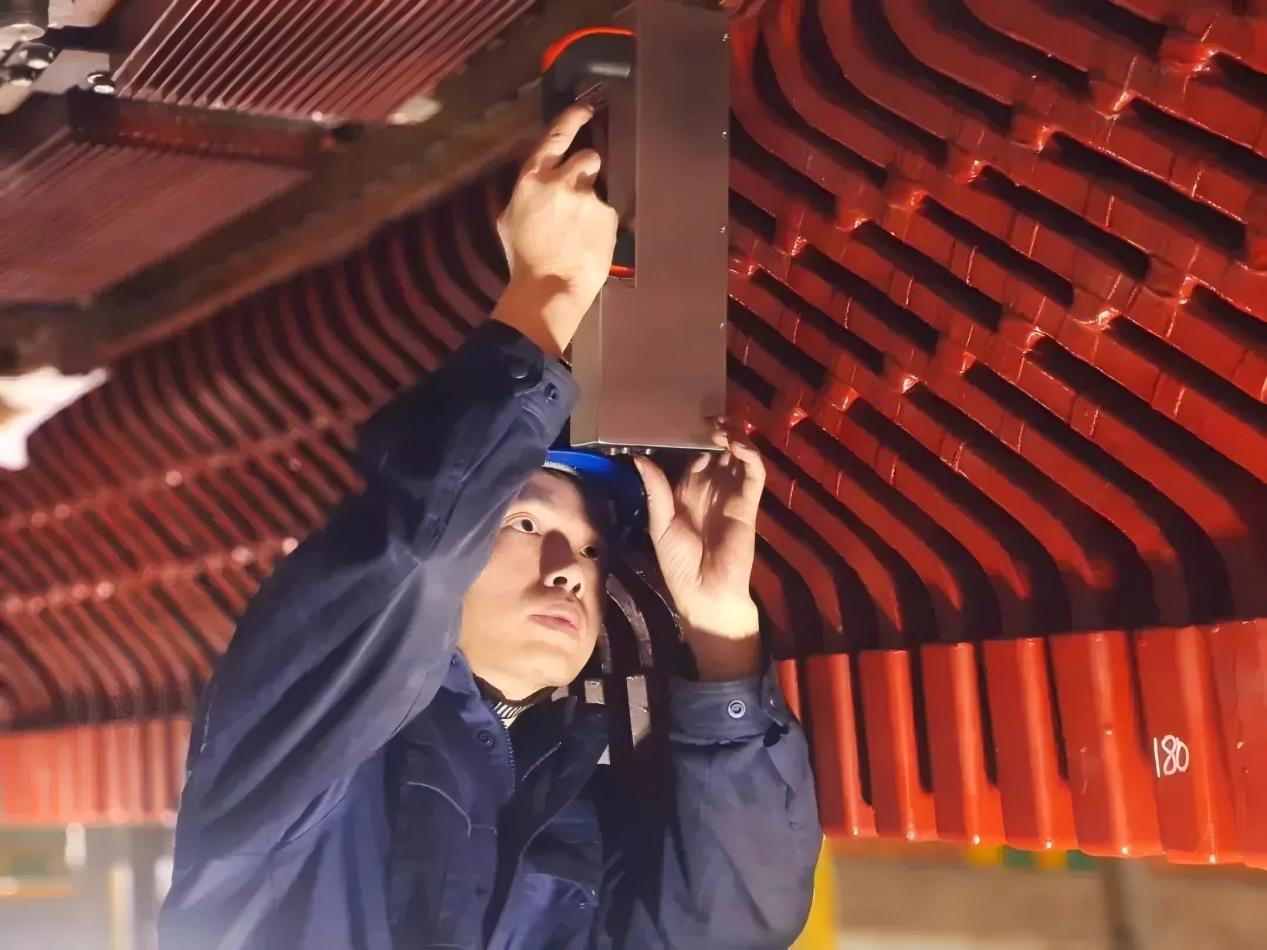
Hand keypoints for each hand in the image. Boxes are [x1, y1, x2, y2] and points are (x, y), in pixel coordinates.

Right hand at [492, 104, 619, 357]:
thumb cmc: (524, 258)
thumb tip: (538, 184)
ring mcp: (587, 197)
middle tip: (578, 197)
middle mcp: (561, 181)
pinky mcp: (607, 215)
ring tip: (580, 230)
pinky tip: (589, 243)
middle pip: (588, 157)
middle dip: (587, 172)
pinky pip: (608, 213)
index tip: (585, 110)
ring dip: (592, 202)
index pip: (555, 136)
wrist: (549, 287)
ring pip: (598, 188)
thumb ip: (527, 193)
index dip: (572, 120)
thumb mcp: (509, 219)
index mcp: (532, 179)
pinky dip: (601, 225)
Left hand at [633, 424, 765, 680]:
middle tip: (707, 412)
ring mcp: (732, 493)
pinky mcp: (748, 503)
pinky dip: (749, 455)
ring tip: (721, 424)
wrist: (704, 594)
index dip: (691, 434)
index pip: (693, 454)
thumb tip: (639, 456)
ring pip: (739, 455)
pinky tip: (737, 444)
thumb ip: (656, 490)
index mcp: (688, 490)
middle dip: (715, 429)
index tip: (682, 414)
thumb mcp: (660, 524)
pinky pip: (754, 473)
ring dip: (734, 436)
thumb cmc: (679, 564)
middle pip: (718, 449)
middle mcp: (712, 487)